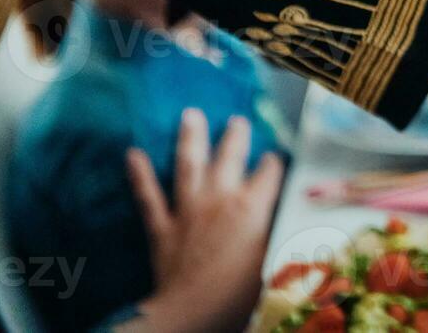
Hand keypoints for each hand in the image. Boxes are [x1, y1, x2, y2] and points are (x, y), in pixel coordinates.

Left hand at [123, 110, 283, 332]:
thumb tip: (295, 217)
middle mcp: (221, 199)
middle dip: (236, 136)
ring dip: (191, 138)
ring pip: (189, 165)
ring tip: (191, 114)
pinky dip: (140, 175)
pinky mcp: (162, 227)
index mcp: (253, 207)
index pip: (270, 173)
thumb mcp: (276, 259)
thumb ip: (283, 232)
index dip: (275, 163)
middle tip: (238, 120)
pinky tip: (131, 155)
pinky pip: (149, 197)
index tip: (277, 158)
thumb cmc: (241, 293)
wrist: (193, 314)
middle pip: (230, 157)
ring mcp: (188, 211)